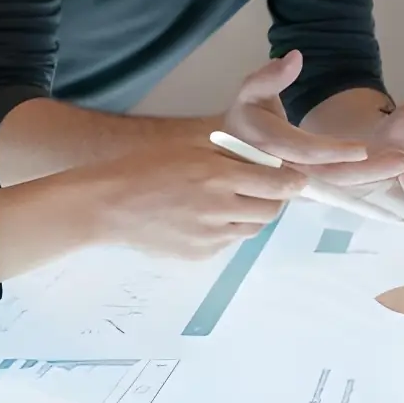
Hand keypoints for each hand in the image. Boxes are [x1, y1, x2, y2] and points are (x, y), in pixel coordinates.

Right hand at [63, 133, 310, 261]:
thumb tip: (265, 159)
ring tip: (232, 202)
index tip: (295, 179)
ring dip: (251, 215)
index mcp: (219, 176)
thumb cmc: (146, 167)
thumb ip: (230, 154)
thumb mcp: (190, 147)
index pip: (277, 184)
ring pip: (252, 229)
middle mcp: (220, 209)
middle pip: (271, 211)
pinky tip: (206, 218)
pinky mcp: (199, 255)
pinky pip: (227, 243)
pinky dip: (227, 231)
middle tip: (263, 189)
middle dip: (273, 199)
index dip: (291, 181)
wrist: (109, 205)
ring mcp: (210, 237)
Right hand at [222, 52, 403, 183]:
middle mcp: (283, 171)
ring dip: (372, 178)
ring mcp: (296, 187)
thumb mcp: (250, 93)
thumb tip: (295, 58)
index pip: (303, 151)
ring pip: (337, 187)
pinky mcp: (307, 193)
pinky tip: (390, 174)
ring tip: (403, 165)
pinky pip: (337, 191)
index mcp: (267, 145)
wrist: (235, 155)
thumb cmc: (246, 119)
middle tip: (403, 160)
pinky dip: (363, 184)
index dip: (333, 151)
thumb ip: (269, 76)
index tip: (364, 149)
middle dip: (367, 171)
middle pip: (329, 175)